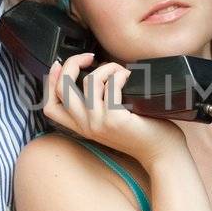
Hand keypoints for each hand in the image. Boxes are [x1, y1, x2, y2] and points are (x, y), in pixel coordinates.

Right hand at [44, 53, 185, 164]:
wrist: (161, 154)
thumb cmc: (141, 132)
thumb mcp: (110, 121)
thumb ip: (97, 105)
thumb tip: (92, 72)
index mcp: (81, 127)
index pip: (51, 106)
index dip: (50, 82)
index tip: (59, 65)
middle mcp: (86, 127)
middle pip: (63, 88)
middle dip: (72, 64)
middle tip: (90, 57)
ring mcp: (98, 123)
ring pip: (89, 81)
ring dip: (106, 67)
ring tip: (120, 71)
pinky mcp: (115, 119)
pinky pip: (111, 85)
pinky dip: (119, 75)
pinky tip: (128, 77)